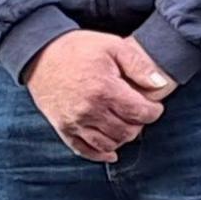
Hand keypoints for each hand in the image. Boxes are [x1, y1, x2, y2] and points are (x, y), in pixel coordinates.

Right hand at [23, 31, 171, 161]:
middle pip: (126, 131)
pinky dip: (100, 154)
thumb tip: (160, 84)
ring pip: (109, 144)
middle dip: (139, 124)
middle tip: (139, 114)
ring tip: (126, 125)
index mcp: (104, 90)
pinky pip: (84, 150)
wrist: (40, 54)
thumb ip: (139, 65)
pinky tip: (111, 152)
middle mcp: (89, 110)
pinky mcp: (62, 128)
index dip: (153, 112)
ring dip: (122, 138)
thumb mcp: (113, 45)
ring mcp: (74, 122)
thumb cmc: (78, 48)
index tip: (154, 106)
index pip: (140, 113)